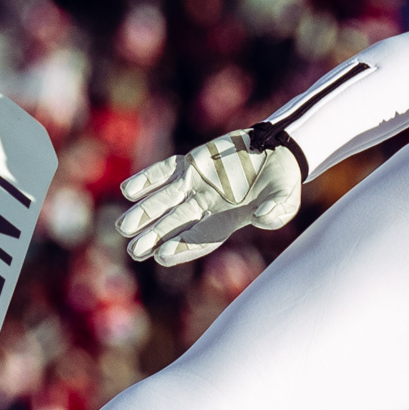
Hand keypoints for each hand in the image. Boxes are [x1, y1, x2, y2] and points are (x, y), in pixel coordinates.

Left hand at [116, 130, 306, 266]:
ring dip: (144, 212)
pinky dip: (147, 179)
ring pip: (163, 200)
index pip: (199, 238)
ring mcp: (195, 185)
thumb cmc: (282, 185)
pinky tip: (128, 190)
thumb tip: (261, 217)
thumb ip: (275, 211)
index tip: (161, 255)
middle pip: (174, 225)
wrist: (276, 154)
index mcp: (226, 222)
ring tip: (123, 226)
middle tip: (134, 251)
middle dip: (153, 237)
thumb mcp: (285, 200)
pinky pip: (164, 171)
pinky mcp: (191, 164)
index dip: (181, 247)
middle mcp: (205, 207)